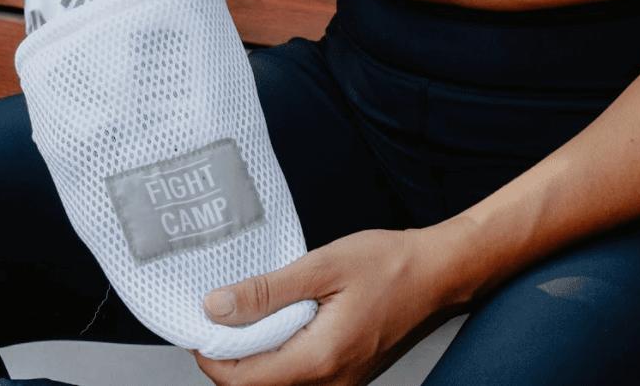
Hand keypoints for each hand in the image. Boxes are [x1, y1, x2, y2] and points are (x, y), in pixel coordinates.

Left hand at [191, 226, 465, 385]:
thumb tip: (217, 307)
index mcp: (320, 360)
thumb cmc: (390, 264)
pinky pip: (300, 377)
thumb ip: (267, 291)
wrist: (439, 274)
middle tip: (218, 314)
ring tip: (246, 313)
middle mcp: (330, 384)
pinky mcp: (346, 376)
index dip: (211, 356)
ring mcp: (340, 384)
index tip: (200, 323)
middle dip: (229, 357)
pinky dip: (279, 354)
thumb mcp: (322, 266)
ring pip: (278, 385)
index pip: (243, 381)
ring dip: (254, 357)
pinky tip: (278, 321)